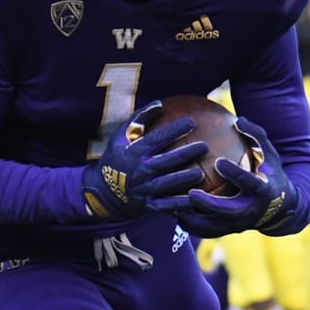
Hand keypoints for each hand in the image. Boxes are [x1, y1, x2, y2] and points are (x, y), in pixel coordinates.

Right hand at [82, 101, 206, 219]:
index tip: (192, 121)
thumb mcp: (120, 136)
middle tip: (204, 147)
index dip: (174, 130)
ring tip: (200, 174)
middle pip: (165, 162)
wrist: (104, 192)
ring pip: (166, 185)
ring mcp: (144, 189)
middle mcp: (139, 171)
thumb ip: (139, 119)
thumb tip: (160, 103)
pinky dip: (179, 205)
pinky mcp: (148, 205)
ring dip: (183, 180)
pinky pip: (165, 206)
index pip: (156, 139)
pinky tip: (195, 200)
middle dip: (185, 154)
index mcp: (133, 152)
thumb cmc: (117, 158)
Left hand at [154, 117, 300, 237]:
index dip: (235, 174)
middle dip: (209, 204)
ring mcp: (238, 224)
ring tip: (175, 206)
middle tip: (191, 193)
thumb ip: (255, 136)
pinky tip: (174, 212)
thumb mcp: (269, 153)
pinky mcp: (228, 231)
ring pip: (213, 227)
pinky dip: (191, 225)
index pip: (249, 184)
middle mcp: (250, 211)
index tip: (219, 162)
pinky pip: (206, 232)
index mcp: (262, 191)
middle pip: (227, 211)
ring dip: (194, 218)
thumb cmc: (271, 172)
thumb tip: (238, 119)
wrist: (279, 208)